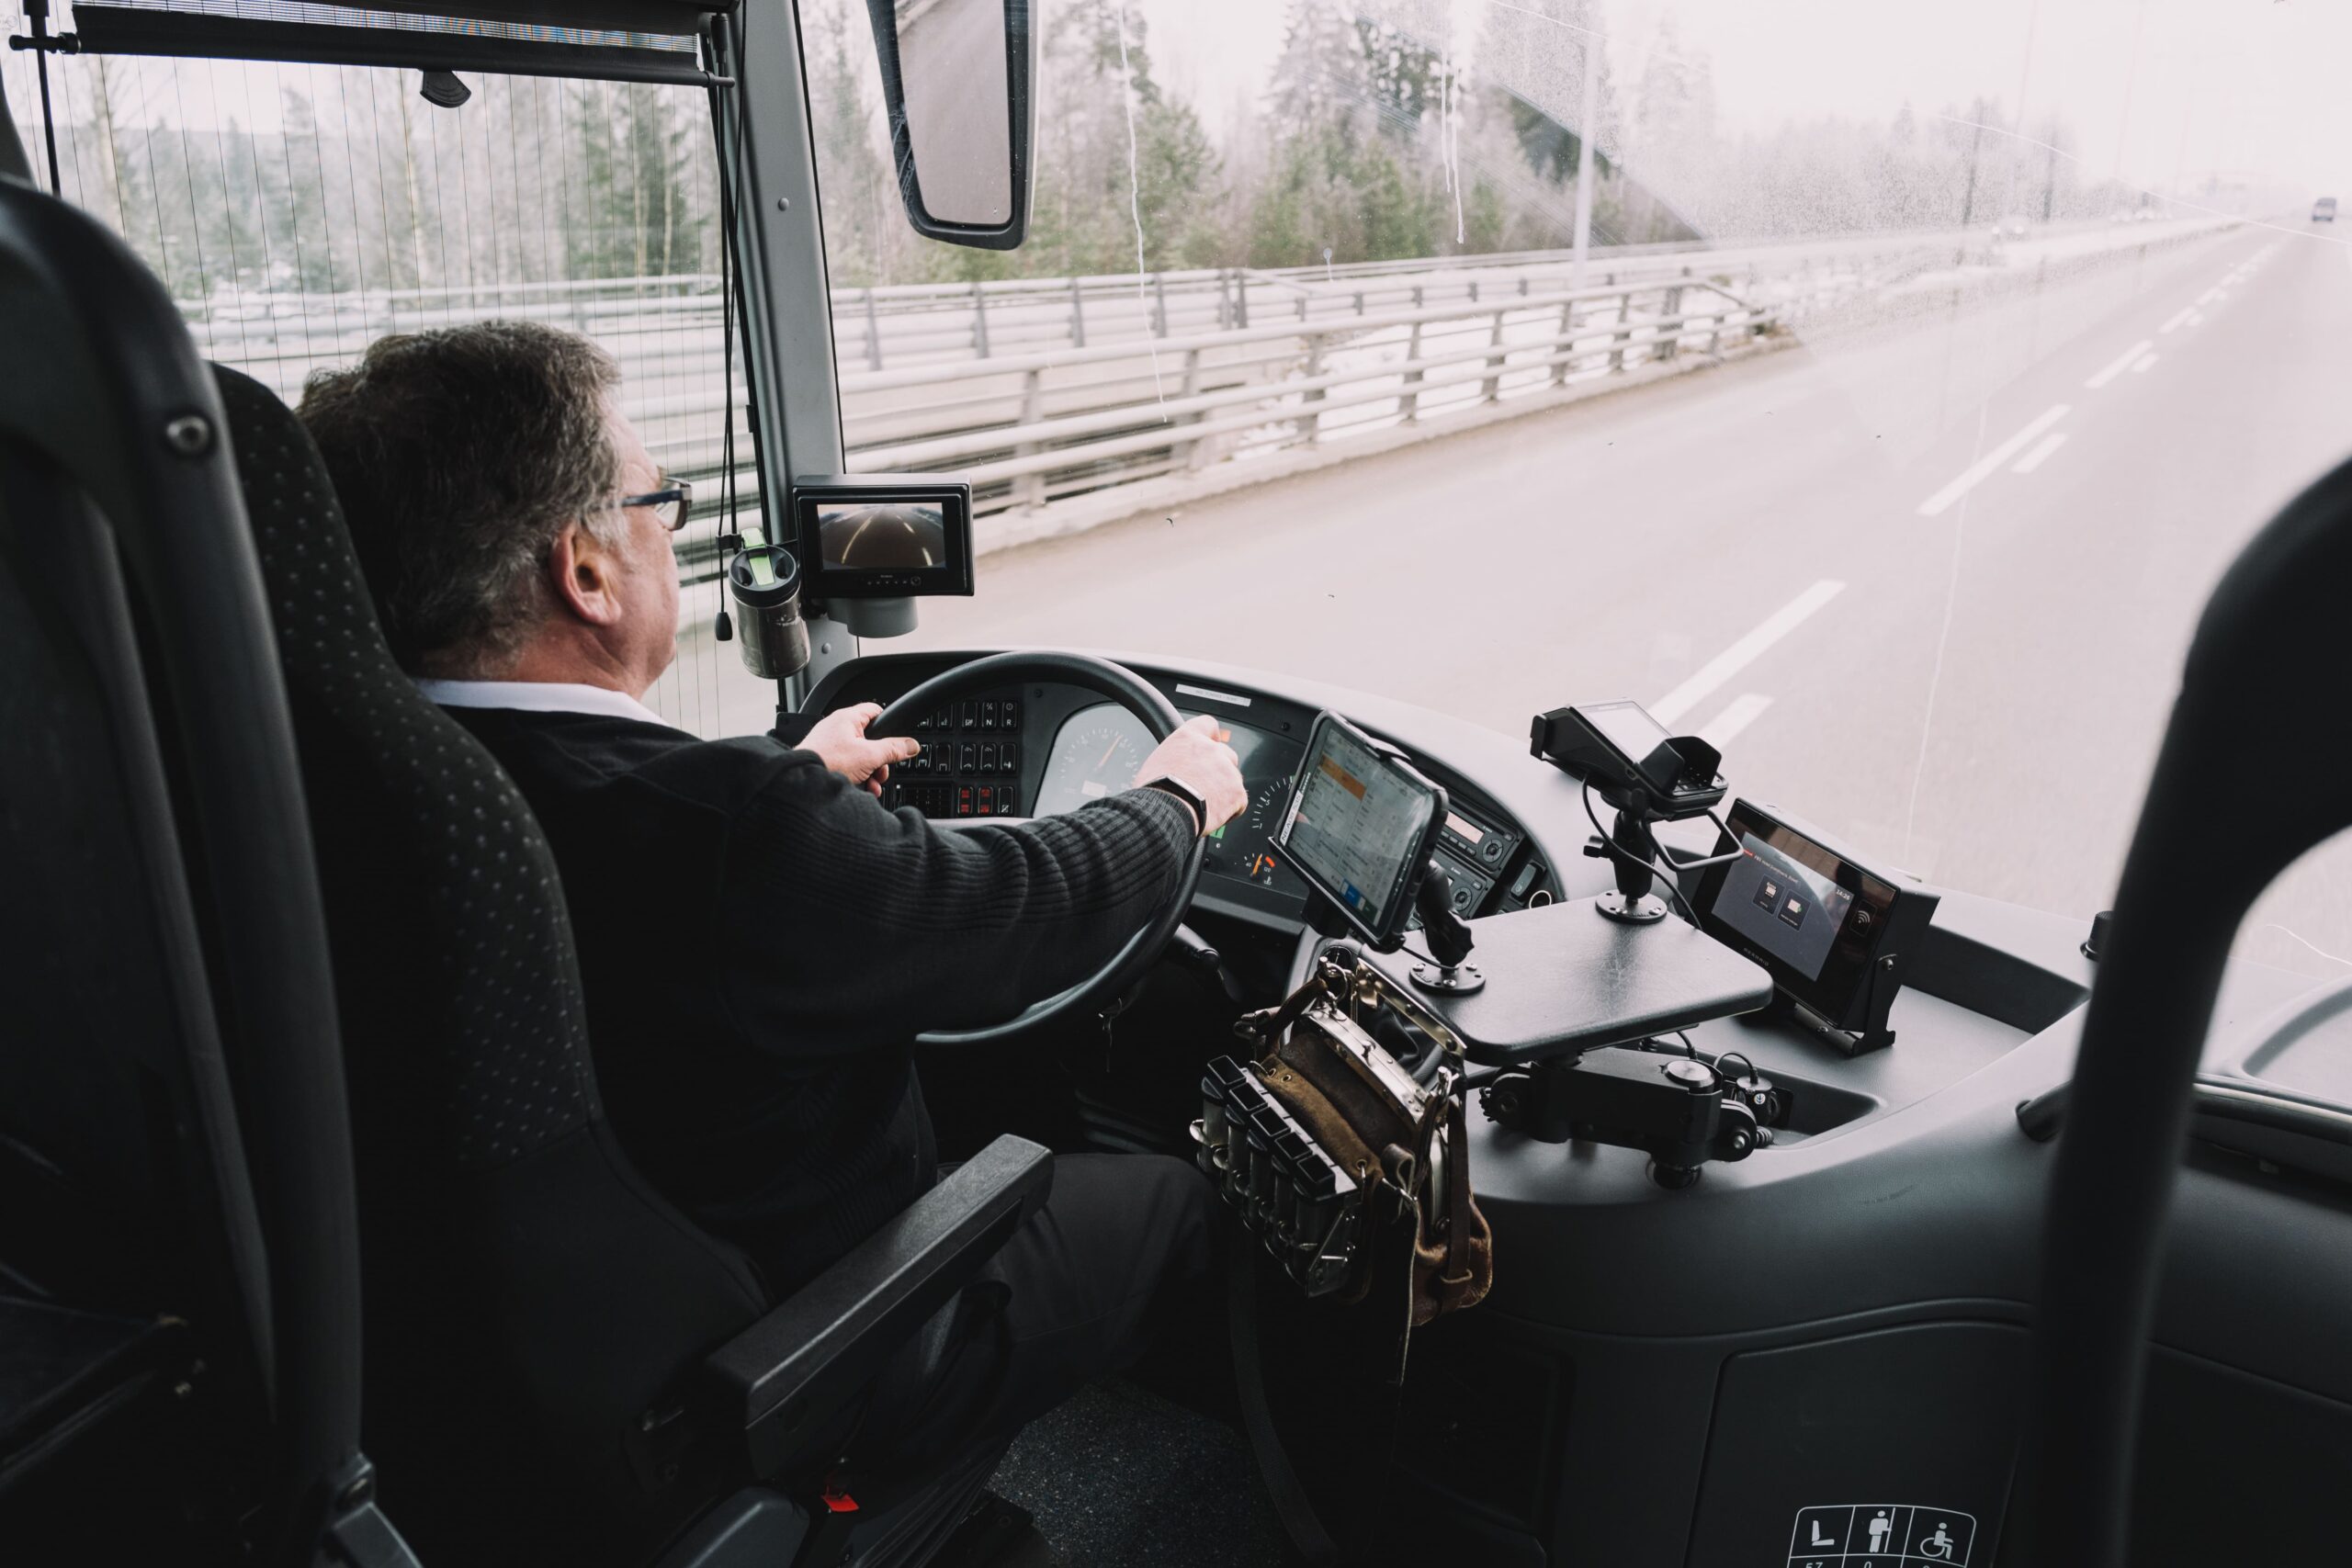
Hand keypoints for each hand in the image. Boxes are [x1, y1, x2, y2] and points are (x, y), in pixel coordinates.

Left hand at [801, 702, 918, 795]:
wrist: (799, 783)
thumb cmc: (826, 762)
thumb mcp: (869, 756)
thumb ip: (893, 749)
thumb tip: (911, 745)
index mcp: (847, 719)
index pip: (874, 711)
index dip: (888, 724)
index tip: (896, 740)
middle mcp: (837, 728)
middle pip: (870, 739)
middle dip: (880, 759)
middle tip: (881, 771)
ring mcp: (829, 745)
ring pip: (859, 755)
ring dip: (870, 772)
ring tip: (871, 784)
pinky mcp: (824, 760)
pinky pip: (847, 766)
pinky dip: (857, 777)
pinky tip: (861, 788)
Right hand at [1134, 715, 1245, 833]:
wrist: (1165, 812)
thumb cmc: (1154, 792)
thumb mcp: (1155, 763)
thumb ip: (1173, 759)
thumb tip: (1173, 769)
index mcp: (1188, 738)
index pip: (1208, 725)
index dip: (1212, 736)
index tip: (1213, 742)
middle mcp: (1210, 749)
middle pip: (1226, 754)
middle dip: (1220, 769)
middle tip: (1207, 785)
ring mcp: (1227, 770)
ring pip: (1233, 778)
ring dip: (1224, 790)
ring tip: (1206, 806)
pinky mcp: (1237, 792)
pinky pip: (1239, 801)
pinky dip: (1230, 810)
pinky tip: (1214, 816)